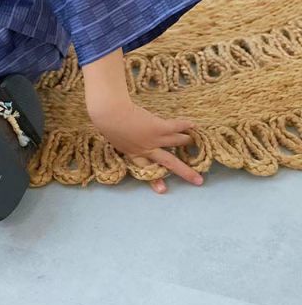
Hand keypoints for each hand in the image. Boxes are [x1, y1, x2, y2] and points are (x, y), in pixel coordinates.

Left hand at [87, 98, 203, 193]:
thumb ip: (120, 137)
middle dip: (184, 172)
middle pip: (169, 163)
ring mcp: (154, 139)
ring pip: (175, 142)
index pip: (146, 168)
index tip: (163, 190)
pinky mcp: (159, 128)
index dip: (155, 180)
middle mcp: (147, 149)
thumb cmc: (105, 121)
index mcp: (133, 153)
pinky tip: (193, 125)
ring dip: (186, 141)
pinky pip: (175, 128)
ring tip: (194, 141)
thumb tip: (121, 132)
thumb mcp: (112, 135)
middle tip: (198, 180)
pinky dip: (185, 126)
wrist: (109, 114)